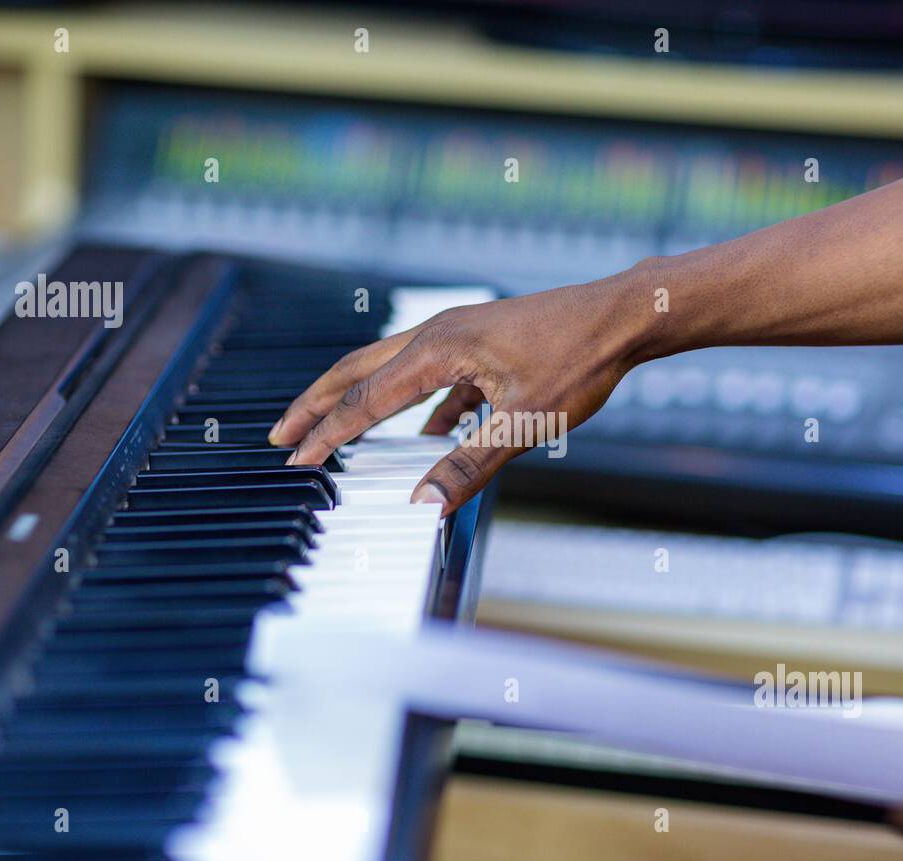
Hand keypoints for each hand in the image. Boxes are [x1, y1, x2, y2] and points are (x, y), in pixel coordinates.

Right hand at [268, 269, 651, 513]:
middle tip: (280, 434)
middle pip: (358, 371)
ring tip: (332, 428)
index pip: (365, 400)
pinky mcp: (480, 343)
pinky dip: (414, 405)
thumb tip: (423, 504)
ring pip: (390, 370)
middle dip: (317, 404)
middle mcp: (438, 335)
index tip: (295, 460)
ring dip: (359, 400)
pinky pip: (431, 378)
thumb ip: (470, 464)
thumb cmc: (580, 359)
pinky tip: (425, 434)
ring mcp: (458, 335)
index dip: (327, 434)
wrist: (622, 314)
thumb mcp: (525, 422)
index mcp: (438, 350)